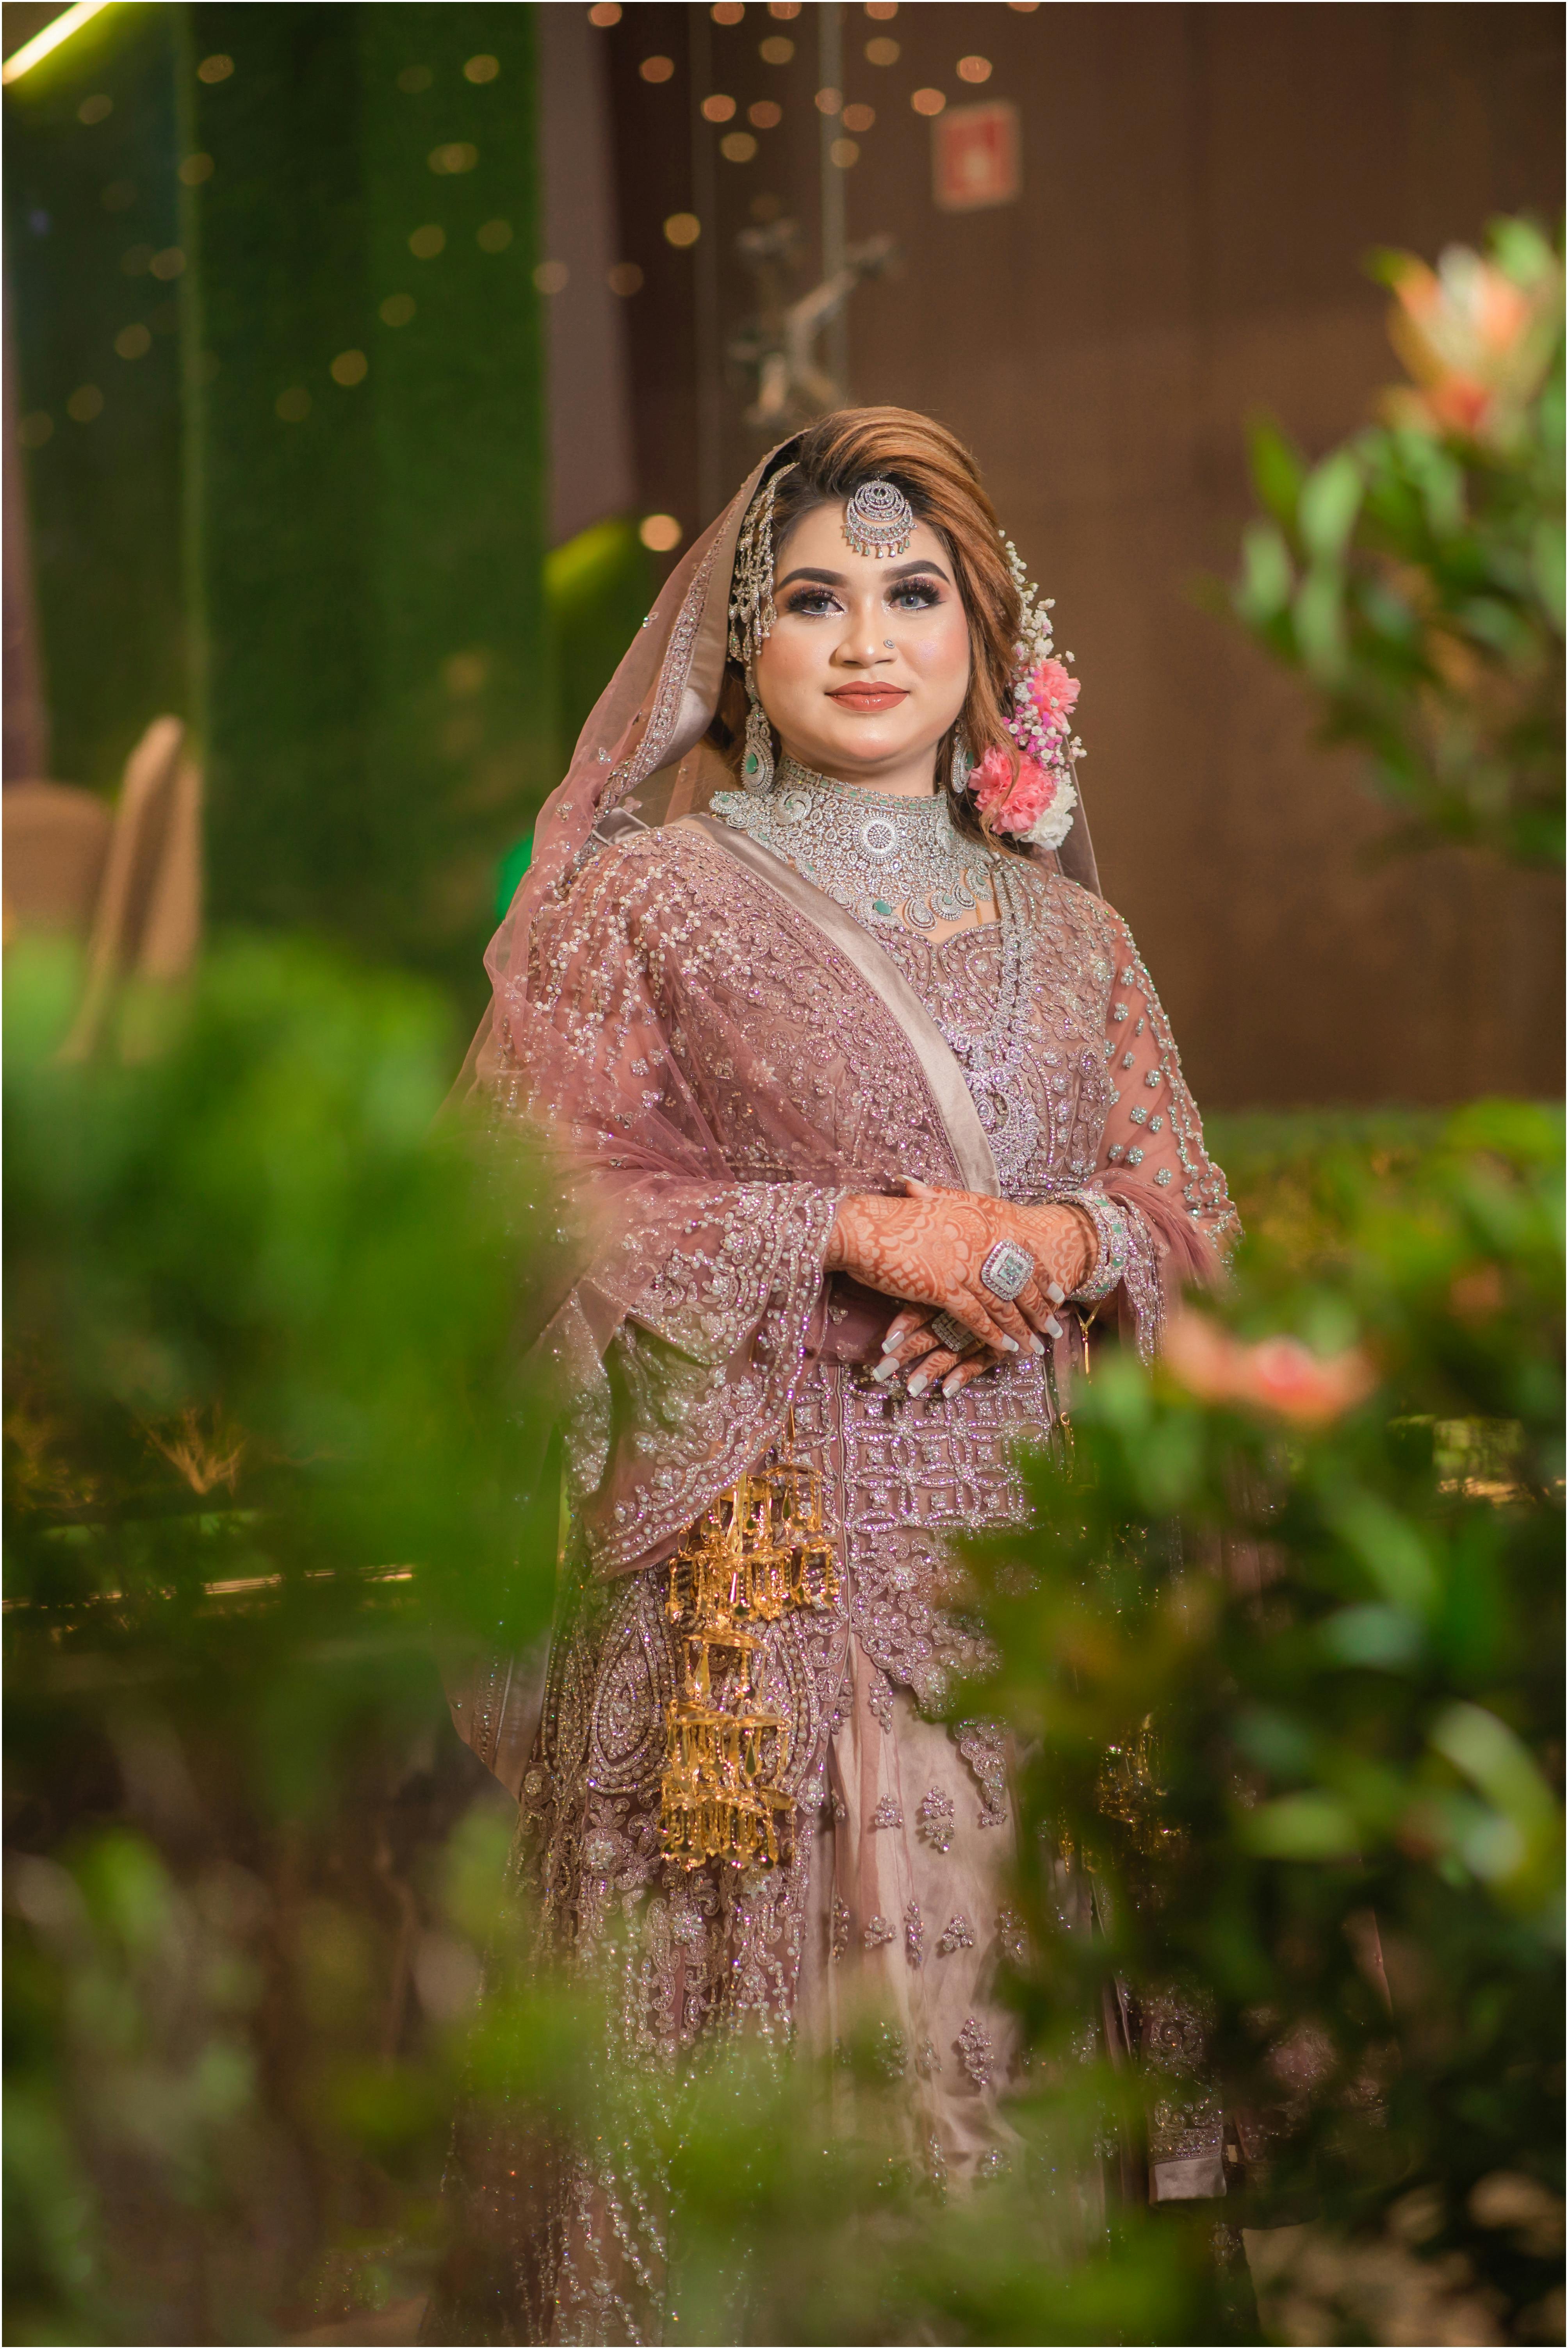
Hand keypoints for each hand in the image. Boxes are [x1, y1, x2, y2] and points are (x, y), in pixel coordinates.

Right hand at [825, 1179, 1096, 1396]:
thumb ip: (962, 1218)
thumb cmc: (894, 1219)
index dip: (1042, 1276)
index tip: (1058, 1293)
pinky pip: (977, 1318)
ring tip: (1035, 1347)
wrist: (863, 1227)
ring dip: (1022, 1329)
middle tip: (1054, 1328)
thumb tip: (976, 1224)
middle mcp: (981, 1241)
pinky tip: (1006, 1349)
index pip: (1024, 1252)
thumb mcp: (938, 1209)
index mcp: (981, 1219)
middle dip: (1040, 1308)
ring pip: (1003, 1303)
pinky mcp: (946, 1288)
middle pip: (1019, 1281)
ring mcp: (964, 1266)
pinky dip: (993, 1335)